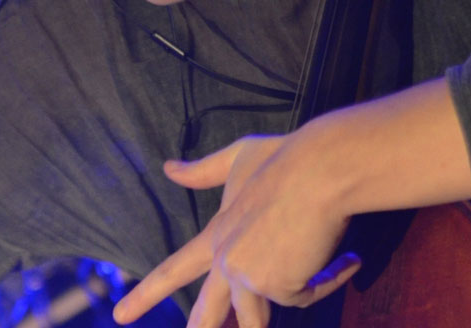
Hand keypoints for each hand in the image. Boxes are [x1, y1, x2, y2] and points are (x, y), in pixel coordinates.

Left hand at [114, 79, 470, 327]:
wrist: (318, 168)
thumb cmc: (284, 158)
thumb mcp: (237, 158)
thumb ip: (202, 170)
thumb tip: (167, 167)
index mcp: (216, 235)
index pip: (174, 270)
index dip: (147, 295)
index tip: (121, 315)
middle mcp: (227, 261)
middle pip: (208, 313)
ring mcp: (251, 277)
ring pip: (258, 321)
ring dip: (268, 316)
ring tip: (285, 285)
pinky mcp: (281, 286)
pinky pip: (309, 294)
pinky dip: (331, 277)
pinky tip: (348, 258)